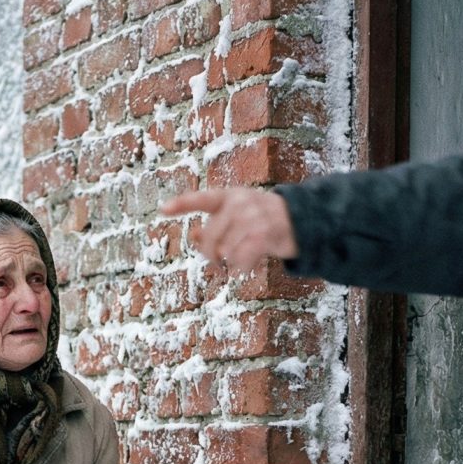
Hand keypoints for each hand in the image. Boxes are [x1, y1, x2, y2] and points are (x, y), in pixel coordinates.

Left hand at [161, 188, 297, 270]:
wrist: (300, 220)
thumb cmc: (261, 220)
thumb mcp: (237, 219)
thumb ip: (215, 226)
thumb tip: (195, 238)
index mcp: (229, 196)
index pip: (201, 199)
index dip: (181, 204)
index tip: (162, 210)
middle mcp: (239, 203)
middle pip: (210, 236)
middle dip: (210, 255)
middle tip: (216, 264)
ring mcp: (252, 217)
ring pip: (225, 251)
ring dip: (229, 262)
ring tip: (238, 262)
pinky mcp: (264, 234)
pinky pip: (241, 259)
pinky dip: (242, 267)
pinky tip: (246, 267)